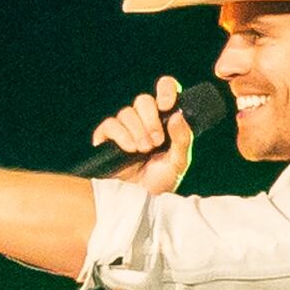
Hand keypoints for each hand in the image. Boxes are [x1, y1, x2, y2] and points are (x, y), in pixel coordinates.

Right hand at [84, 77, 196, 192]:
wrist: (142, 200)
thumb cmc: (161, 181)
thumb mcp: (179, 161)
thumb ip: (183, 138)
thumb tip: (178, 115)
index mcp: (163, 120)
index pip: (165, 90)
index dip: (165, 89)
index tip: (167, 104)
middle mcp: (143, 120)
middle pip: (143, 100)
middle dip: (150, 120)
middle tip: (156, 141)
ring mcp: (124, 128)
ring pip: (126, 113)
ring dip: (137, 132)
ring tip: (143, 150)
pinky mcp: (107, 138)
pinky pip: (110, 125)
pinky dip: (121, 136)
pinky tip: (129, 149)